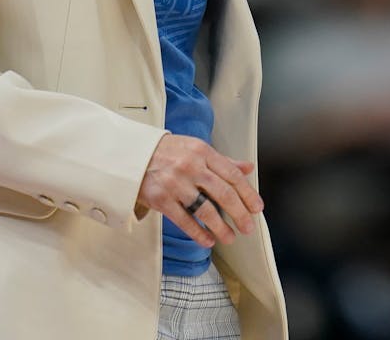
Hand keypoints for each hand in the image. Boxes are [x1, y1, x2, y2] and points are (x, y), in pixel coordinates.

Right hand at [137, 134, 263, 246]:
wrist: (131, 154)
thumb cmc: (168, 152)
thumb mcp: (196, 149)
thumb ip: (223, 161)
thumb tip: (248, 168)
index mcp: (203, 152)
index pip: (232, 175)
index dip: (248, 193)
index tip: (257, 208)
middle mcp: (191, 166)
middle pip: (223, 193)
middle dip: (240, 213)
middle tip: (248, 227)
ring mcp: (175, 183)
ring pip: (205, 209)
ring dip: (221, 227)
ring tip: (230, 237)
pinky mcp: (160, 199)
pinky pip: (184, 220)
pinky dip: (198, 233)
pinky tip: (208, 240)